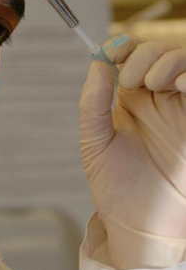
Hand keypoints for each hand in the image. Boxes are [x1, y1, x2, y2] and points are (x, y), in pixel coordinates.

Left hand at [79, 35, 185, 241]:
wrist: (140, 222)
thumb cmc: (115, 186)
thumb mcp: (94, 142)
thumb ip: (93, 104)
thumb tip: (97, 64)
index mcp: (128, 101)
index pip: (130, 58)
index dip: (122, 47)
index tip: (112, 52)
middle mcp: (155, 100)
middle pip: (159, 52)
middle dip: (145, 54)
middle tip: (132, 80)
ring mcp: (179, 109)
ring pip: (183, 62)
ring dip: (168, 61)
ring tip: (153, 84)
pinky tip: (179, 86)